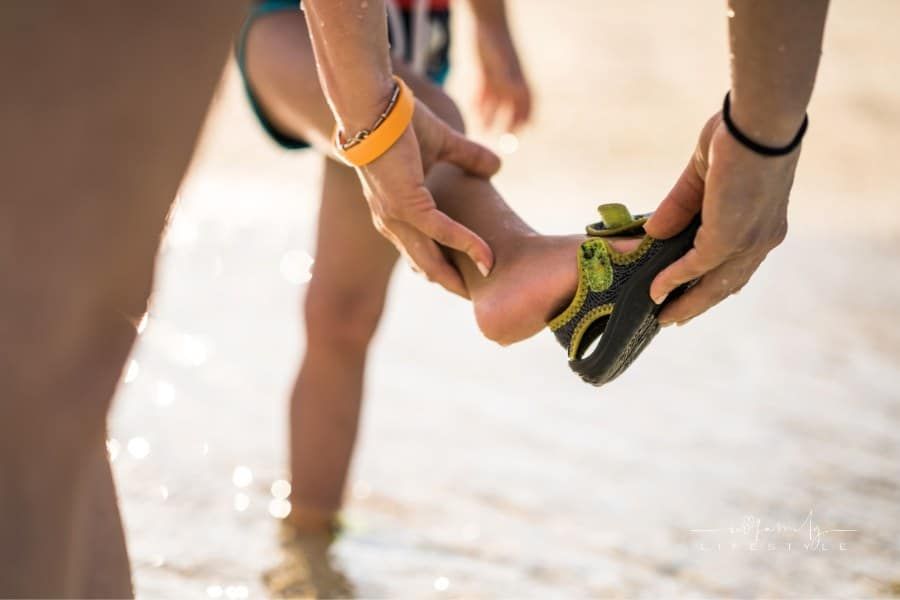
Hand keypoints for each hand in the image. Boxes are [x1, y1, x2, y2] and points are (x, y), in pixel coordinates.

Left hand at [355, 100, 501, 297]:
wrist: (375, 104)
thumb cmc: (401, 121)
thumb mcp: (442, 144)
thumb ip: (469, 157)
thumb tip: (497, 166)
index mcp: (393, 212)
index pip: (420, 252)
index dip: (445, 268)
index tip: (469, 280)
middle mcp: (390, 222)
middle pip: (425, 266)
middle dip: (452, 284)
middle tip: (478, 297)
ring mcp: (396, 217)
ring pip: (432, 259)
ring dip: (459, 276)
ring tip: (486, 285)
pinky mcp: (406, 205)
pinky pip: (442, 232)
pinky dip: (466, 244)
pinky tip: (486, 256)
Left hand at [474, 22, 531, 131]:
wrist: (487, 23)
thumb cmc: (499, 45)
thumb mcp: (504, 67)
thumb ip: (509, 85)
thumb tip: (514, 100)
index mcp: (520, 81)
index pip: (527, 105)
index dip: (524, 120)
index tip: (517, 133)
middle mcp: (511, 81)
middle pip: (510, 106)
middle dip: (505, 121)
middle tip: (497, 135)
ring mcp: (498, 77)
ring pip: (495, 101)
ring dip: (490, 114)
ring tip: (482, 127)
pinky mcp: (485, 72)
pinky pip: (483, 91)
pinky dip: (479, 101)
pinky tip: (473, 108)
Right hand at [644, 113, 799, 324]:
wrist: (759, 120)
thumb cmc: (737, 134)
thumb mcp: (702, 175)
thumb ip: (680, 206)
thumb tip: (653, 234)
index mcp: (762, 223)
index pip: (736, 264)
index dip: (712, 283)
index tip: (689, 296)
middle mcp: (761, 239)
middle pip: (726, 283)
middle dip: (699, 303)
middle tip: (674, 318)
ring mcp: (748, 240)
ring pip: (714, 284)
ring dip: (687, 302)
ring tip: (663, 316)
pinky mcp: (730, 236)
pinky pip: (696, 266)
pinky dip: (674, 279)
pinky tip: (656, 289)